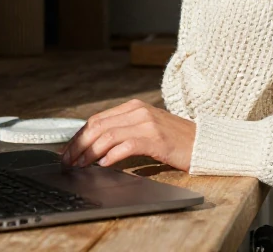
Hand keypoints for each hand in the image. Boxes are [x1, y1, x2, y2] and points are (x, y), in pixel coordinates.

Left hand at [61, 99, 195, 171]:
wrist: (204, 143)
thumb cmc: (175, 141)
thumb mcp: (147, 130)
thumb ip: (124, 132)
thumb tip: (95, 148)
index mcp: (134, 107)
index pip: (97, 119)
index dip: (79, 136)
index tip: (68, 151)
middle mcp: (138, 111)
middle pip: (98, 126)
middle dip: (78, 145)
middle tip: (68, 161)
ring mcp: (148, 123)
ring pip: (108, 135)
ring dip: (90, 152)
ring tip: (81, 165)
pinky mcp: (156, 138)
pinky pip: (126, 145)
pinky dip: (111, 155)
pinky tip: (104, 164)